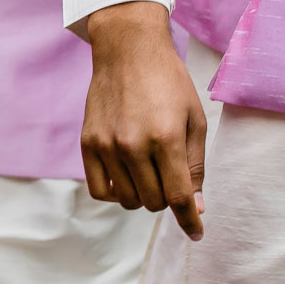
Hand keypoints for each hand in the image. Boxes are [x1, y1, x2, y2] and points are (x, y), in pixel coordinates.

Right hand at [81, 1, 205, 239]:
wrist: (127, 49)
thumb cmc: (168, 81)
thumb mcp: (194, 120)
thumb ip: (194, 166)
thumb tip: (196, 205)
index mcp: (166, 138)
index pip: (179, 197)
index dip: (191, 220)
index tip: (197, 233)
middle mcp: (133, 144)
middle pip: (153, 202)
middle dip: (167, 199)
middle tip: (170, 179)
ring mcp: (106, 144)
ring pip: (127, 199)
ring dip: (142, 196)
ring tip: (148, 174)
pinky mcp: (87, 141)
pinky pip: (99, 189)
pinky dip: (115, 193)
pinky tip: (125, 179)